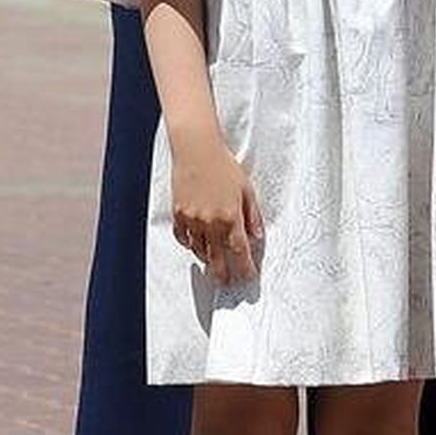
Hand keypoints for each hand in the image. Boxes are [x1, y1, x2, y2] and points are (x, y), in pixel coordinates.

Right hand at [172, 129, 262, 285]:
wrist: (196, 150)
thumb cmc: (224, 167)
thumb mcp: (247, 189)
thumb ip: (253, 216)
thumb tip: (257, 237)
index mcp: (229, 217)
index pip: (239, 251)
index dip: (244, 268)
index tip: (247, 277)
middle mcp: (209, 222)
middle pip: (216, 259)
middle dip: (222, 274)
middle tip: (226, 284)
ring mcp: (191, 220)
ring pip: (199, 250)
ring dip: (207, 258)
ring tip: (214, 263)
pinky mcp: (178, 214)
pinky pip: (183, 238)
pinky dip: (190, 244)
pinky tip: (197, 245)